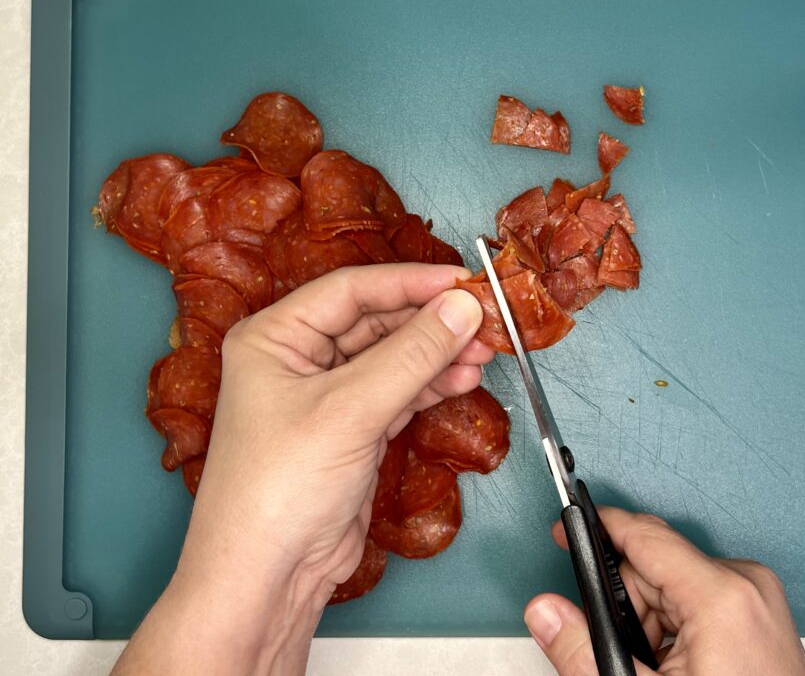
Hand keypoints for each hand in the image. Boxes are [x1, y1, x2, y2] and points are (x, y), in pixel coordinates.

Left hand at [113, 263, 489, 675]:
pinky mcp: (351, 430)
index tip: (463, 281)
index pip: (351, 290)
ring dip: (437, 354)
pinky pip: (398, 391)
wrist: (268, 577)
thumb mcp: (350, 410)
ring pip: (392, 357)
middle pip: (376, 321)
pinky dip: (431, 385)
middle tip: (483, 318)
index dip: (410, 282)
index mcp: (274, 337)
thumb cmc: (278, 489)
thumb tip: (462, 307)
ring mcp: (326, 396)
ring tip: (483, 351)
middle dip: (431, 322)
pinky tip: (462, 378)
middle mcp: (297, 359)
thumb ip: (412, 354)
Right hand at [524, 508, 804, 675]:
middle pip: (655, 566)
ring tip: (657, 671)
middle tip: (624, 653)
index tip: (565, 532)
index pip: (644, 534)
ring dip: (651, 623)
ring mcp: (758, 599)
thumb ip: (582, 651)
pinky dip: (677, 630)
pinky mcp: (760, 614)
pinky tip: (678, 669)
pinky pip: (700, 601)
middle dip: (626, 605)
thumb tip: (547, 613)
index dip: (596, 530)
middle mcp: (746, 585)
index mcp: (721, 595)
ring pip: (674, 585)